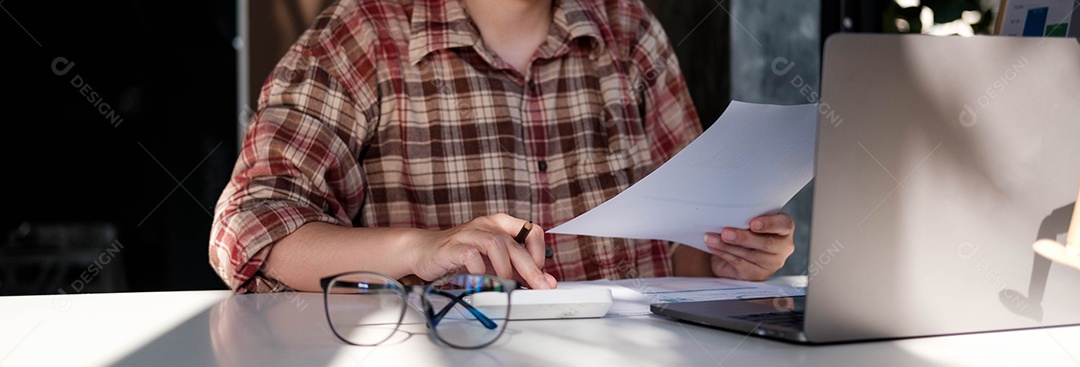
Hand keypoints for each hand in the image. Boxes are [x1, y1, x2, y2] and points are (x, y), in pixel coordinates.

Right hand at [410, 214, 556, 288]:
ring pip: (496, 244)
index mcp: (500, 224)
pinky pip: (471, 255)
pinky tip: (481, 281)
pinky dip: (480, 271)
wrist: (424, 251)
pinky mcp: (453, 246)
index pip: (532, 231)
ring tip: (504, 285)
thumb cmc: (461, 255)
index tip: (539, 274)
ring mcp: (469, 233)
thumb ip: (518, 270)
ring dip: (504, 269)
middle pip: (515, 244)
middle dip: (530, 269)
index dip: (539, 254)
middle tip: (538, 287)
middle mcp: (487, 225)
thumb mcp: (494, 262)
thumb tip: (545, 282)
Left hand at [704, 213, 794, 280]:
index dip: (769, 224)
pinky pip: (740, 263)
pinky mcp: (757, 274)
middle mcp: (782, 247)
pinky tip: (713, 246)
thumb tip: (725, 213)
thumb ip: (744, 217)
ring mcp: (771, 263)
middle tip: (725, 232)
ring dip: (727, 245)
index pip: (784, 224)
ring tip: (711, 238)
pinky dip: (724, 254)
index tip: (753, 223)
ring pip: (750, 254)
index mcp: (784, 229)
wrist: (733, 250)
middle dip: (743, 238)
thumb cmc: (744, 229)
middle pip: (767, 243)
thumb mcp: (747, 220)